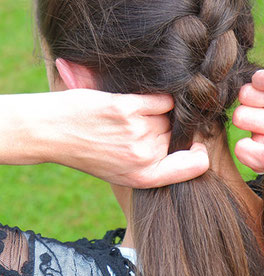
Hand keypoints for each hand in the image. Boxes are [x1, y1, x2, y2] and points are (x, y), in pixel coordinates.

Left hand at [2, 90, 207, 187]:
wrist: (52, 132)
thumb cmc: (87, 150)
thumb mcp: (121, 171)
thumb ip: (152, 162)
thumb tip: (191, 144)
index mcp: (144, 177)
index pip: (196, 165)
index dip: (199, 153)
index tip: (192, 146)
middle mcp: (144, 157)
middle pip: (178, 133)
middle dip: (165, 128)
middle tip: (139, 128)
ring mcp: (137, 131)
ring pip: (169, 114)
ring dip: (156, 112)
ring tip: (130, 117)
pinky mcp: (128, 108)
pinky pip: (161, 99)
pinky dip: (154, 98)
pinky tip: (134, 103)